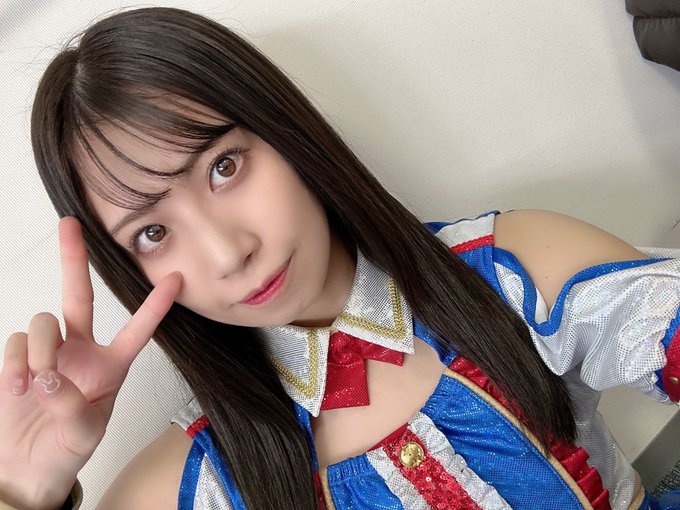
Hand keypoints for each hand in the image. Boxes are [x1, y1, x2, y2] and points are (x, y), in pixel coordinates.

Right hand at [0, 217, 180, 509]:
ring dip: (42, 349)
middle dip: (74, 259)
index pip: (138, 330)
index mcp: (111, 365)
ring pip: (43, 321)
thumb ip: (72, 407)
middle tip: (70, 224)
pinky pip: (17, 342)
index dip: (155, 306)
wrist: (29, 466)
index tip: (175, 279)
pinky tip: (19, 387)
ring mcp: (49, 352)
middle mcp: (81, 350)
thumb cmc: (67, 448)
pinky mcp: (18, 359)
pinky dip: (18, 361)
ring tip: (38, 385)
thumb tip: (49, 378)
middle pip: (79, 296)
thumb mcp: (84, 434)